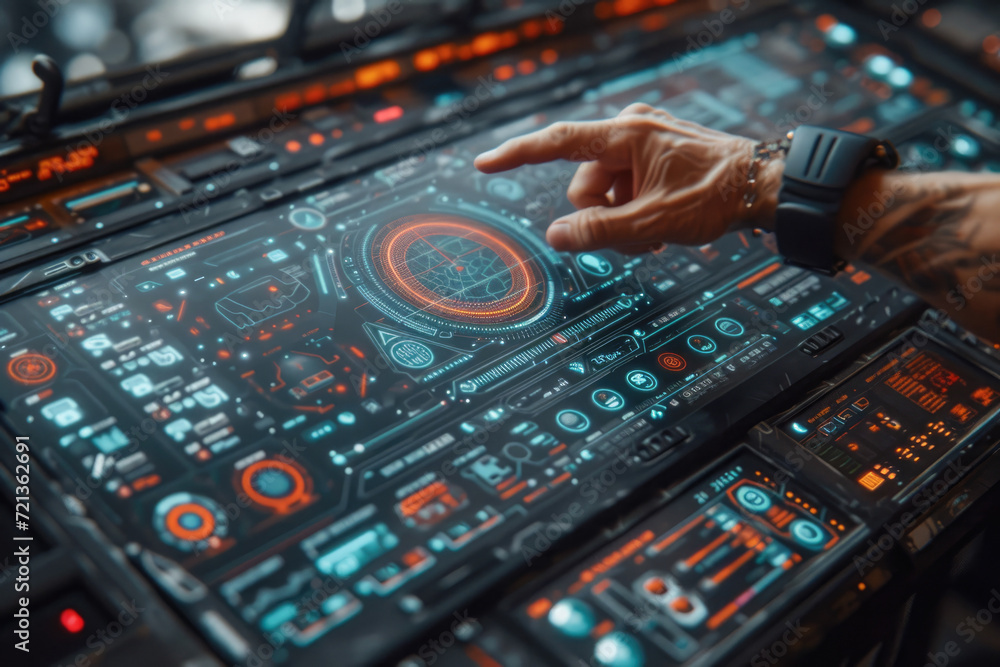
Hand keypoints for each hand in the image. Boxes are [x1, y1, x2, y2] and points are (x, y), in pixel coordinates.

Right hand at [474, 103, 782, 253]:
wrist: (763, 186)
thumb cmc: (716, 195)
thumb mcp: (652, 223)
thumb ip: (598, 232)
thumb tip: (556, 238)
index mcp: (626, 135)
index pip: (557, 143)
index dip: (516, 155)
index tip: (485, 163)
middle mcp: (631, 130)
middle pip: (583, 184)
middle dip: (602, 217)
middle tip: (636, 236)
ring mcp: (644, 142)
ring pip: (603, 192)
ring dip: (621, 219)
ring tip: (654, 233)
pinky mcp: (654, 155)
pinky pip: (623, 187)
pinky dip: (633, 211)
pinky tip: (658, 223)